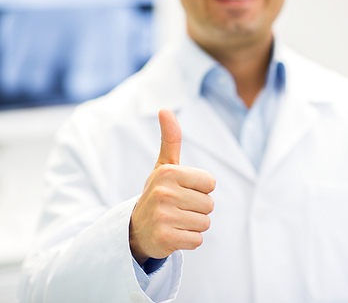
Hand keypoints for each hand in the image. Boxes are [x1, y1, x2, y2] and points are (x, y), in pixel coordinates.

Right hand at [129, 109, 215, 264]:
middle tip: (178, 208)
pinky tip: (174, 234)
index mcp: (167, 172)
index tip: (183, 191)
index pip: (210, 183)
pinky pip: (197, 240)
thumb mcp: (164, 167)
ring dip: (194, 225)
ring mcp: (162, 216)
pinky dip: (189, 240)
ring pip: (204, 223)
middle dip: (198, 209)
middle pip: (209, 204)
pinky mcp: (164, 238)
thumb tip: (165, 109)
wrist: (135, 229)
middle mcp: (163, 192)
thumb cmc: (158, 193)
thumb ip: (170, 140)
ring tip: (176, 221)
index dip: (201, 190)